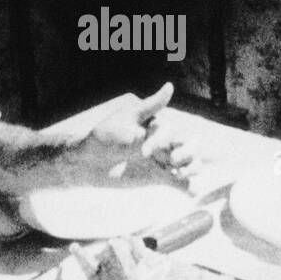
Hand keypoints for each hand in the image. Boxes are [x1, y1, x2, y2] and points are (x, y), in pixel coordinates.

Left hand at [70, 83, 198, 185]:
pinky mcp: (158, 177)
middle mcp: (164, 143)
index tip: (143, 152)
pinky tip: (192, 193)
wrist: (88, 163)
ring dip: (192, 168)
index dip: (161, 141)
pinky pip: (180, 183)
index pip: (171, 132)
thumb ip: (150, 106)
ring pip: (191, 163)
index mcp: (157, 127)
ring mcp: (162, 161)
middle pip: (192, 145)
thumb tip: (170, 86)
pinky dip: (189, 188)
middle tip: (170, 161)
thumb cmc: (103, 136)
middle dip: (188, 153)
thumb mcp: (125, 119)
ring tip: (179, 176)